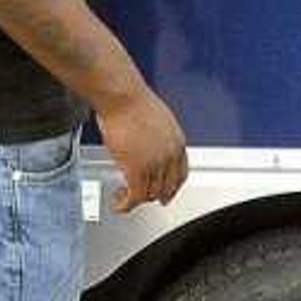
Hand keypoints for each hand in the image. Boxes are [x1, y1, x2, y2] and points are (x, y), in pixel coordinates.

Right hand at [95, 86, 189, 208]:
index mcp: (177, 141)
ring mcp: (155, 163)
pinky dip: (126, 204)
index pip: (181, 173)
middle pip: (166, 187)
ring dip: (136, 200)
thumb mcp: (156, 119)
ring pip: (150, 194)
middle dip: (154, 196)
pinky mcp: (137, 169)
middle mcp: (170, 155)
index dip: (171, 186)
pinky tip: (119, 204)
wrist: (122, 96)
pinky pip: (134, 196)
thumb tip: (147, 146)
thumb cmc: (132, 100)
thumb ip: (157, 138)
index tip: (165, 192)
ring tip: (124, 197)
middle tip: (141, 198)